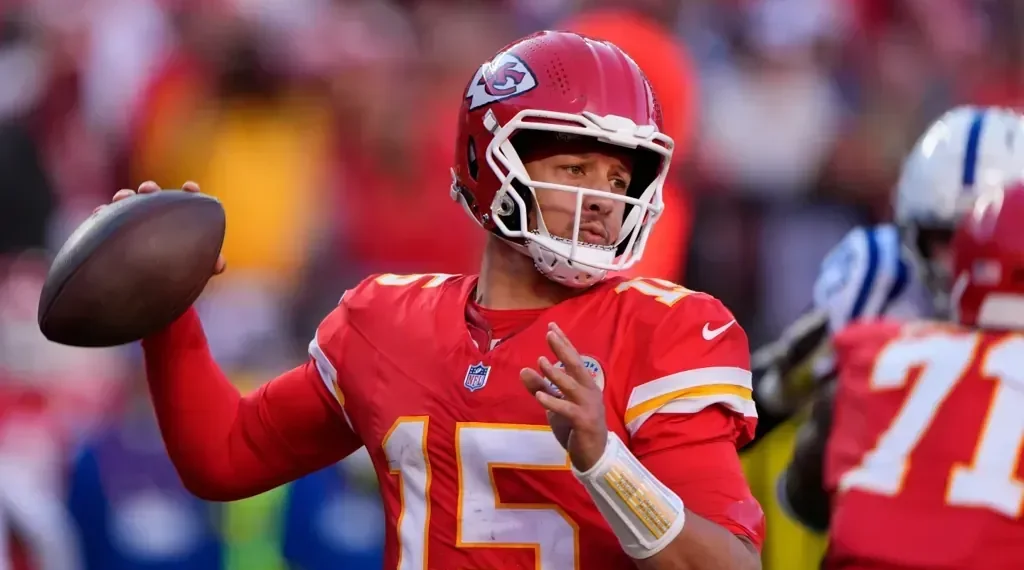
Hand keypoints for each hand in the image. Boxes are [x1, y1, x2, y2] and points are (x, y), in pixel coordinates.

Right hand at [96, 181, 226, 274]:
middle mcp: (154, 219)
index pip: (186, 202)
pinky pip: (105, 220)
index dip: (189, 193)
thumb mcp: (193, 272)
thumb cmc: (175, 278)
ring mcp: (132, 224)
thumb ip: (208, 265)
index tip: (190, 188)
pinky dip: (103, 214)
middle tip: (148, 190)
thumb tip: (220, 265)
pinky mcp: (112, 234)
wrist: (146, 292)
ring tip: (121, 198)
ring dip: (125, 197)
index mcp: (178, 223)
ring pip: (127, 205)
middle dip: (150, 189)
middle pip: (153, 197)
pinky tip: (99, 213)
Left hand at [521, 322, 607, 471]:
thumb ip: (540, 388)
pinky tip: (540, 396)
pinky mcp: (584, 422)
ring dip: (556, 373)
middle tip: (550, 334)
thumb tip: (524, 369)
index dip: (563, 342)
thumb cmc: (575, 427)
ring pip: (572, 386)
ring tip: (541, 361)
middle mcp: (589, 391)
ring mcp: (589, 406)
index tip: (551, 326)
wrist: (594, 456)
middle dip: (563, 349)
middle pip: (576, 366)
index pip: (574, 359)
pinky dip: (553, 402)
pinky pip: (567, 409)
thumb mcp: (554, 405)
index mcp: (585, 384)